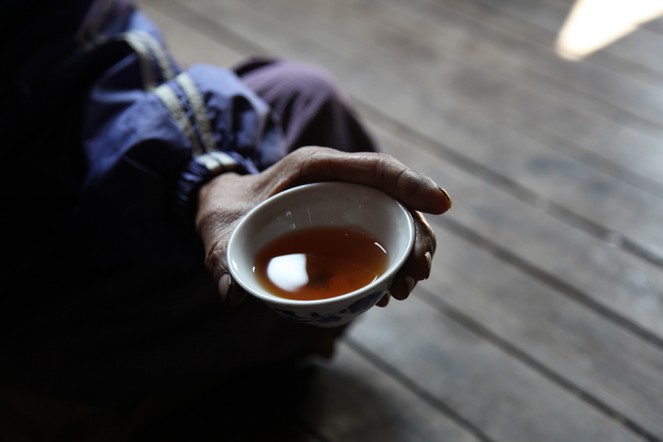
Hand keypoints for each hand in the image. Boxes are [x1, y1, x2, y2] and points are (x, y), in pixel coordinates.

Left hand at [195, 146, 451, 306]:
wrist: (224, 209)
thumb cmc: (227, 213)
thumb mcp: (219, 232)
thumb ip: (221, 258)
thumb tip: (234, 293)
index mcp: (313, 167)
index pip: (374, 168)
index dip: (411, 184)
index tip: (442, 204)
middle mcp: (337, 182)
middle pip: (393, 200)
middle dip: (415, 235)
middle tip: (418, 275)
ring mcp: (344, 201)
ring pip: (393, 221)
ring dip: (409, 253)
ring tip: (404, 290)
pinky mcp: (346, 222)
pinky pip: (380, 237)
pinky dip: (392, 262)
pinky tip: (388, 291)